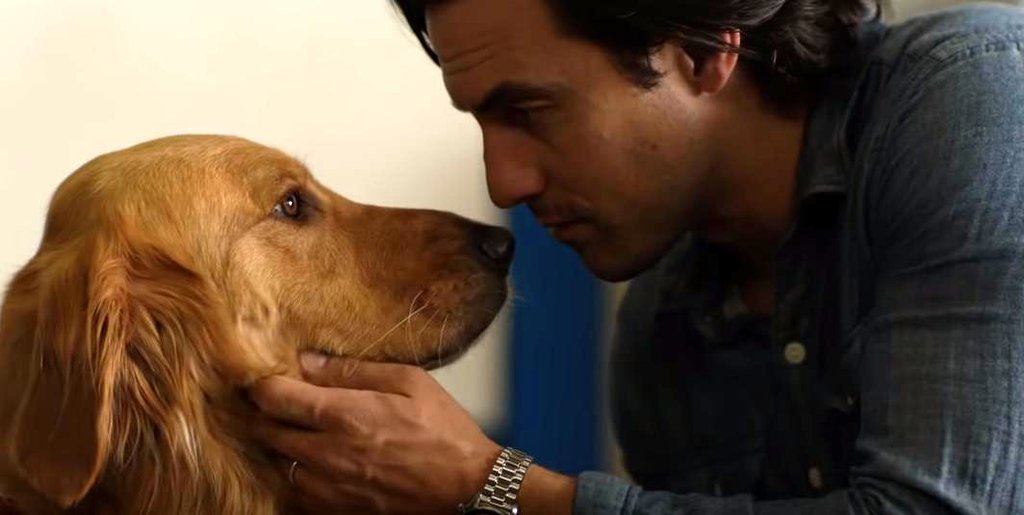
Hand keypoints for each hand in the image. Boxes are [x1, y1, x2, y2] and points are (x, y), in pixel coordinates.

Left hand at [248, 353, 501, 513]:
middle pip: (265, 431)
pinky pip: (296, 491)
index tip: (266, 378)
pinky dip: (296, 474)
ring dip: (279, 445)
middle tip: (279, 402)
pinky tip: (315, 463)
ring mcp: (328, 487)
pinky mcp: (336, 510)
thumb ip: (355, 370)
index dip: (261, 384)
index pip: (274, 397)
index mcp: (343, 414)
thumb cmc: (444, 431)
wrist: (467, 487)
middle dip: (265, 413)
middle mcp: (326, 453)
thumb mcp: (409, 382)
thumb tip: (309, 361)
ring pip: (277, 463)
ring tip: (296, 432)